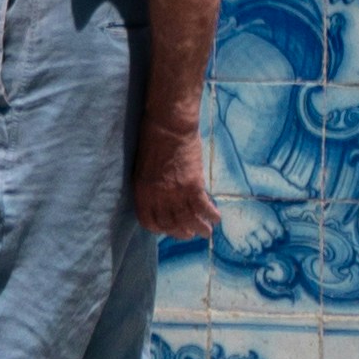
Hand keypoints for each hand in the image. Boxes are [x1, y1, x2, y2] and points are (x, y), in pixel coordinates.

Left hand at [134, 114, 215, 243]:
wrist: (169, 125)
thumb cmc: (153, 140)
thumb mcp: (143, 168)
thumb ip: (150, 187)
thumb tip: (160, 199)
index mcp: (142, 192)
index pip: (149, 222)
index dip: (160, 229)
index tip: (169, 229)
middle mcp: (158, 198)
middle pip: (171, 225)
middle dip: (181, 232)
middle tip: (190, 233)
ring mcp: (176, 193)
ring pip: (189, 221)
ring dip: (199, 229)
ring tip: (206, 232)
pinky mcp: (193, 185)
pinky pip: (203, 207)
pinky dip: (211, 215)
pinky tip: (216, 217)